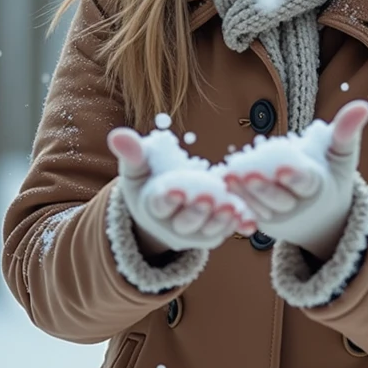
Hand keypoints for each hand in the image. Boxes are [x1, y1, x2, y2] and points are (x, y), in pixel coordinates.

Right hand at [107, 126, 256, 253]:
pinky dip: (238, 225)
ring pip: (207, 230)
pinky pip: (227, 230)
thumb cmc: (148, 180)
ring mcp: (194, 232)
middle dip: (195, 212)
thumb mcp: (137, 167)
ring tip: (230, 207)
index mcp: (152, 207)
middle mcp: (172, 225)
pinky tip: (249, 219)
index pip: (158, 205)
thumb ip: (131, 153)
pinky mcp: (213, 232)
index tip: (175, 190)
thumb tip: (118, 135)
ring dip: (219, 220)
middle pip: (184, 222)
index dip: (167, 199)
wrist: (163, 207)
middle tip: (207, 198)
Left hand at [223, 100, 367, 254]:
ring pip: (260, 207)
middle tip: (249, 174)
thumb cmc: (333, 178)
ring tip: (228, 175)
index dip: (296, 178)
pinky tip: (221, 187)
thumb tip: (363, 104)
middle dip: (264, 188)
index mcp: (319, 190)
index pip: (307, 185)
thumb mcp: (342, 157)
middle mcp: (299, 208)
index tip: (284, 169)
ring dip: (243, 193)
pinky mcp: (263, 222)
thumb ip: (348, 132)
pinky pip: (248, 215)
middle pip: (280, 199)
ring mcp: (279, 218)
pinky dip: (235, 205)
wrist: (323, 220)